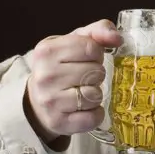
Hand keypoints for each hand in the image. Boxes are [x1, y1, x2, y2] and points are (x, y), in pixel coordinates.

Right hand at [24, 20, 123, 142]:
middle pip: (95, 72)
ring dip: (96, 94)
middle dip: (96, 74)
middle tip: (84, 77)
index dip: (97, 54)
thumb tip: (117, 38)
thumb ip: (97, 31)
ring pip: (95, 95)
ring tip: (83, 92)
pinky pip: (93, 117)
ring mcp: (50, 101)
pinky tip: (86, 109)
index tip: (88, 59)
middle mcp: (45, 75)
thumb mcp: (73, 42)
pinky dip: (95, 114)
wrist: (36, 100)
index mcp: (47, 51)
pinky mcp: (58, 122)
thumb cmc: (60, 67)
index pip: (91, 48)